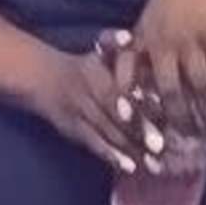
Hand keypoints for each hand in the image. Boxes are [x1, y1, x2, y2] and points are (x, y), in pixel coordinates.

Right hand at [24, 32, 163, 169]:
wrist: (43, 78)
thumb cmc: (84, 64)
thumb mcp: (96, 48)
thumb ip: (114, 41)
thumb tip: (128, 37)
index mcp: (94, 71)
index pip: (119, 90)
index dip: (137, 104)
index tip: (162, 117)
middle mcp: (85, 93)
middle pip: (115, 115)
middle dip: (139, 132)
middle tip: (162, 147)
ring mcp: (78, 114)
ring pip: (107, 133)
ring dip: (131, 149)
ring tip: (154, 163)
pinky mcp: (73, 130)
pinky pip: (94, 144)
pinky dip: (112, 156)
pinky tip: (130, 167)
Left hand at [125, 0, 205, 144]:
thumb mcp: (151, 18)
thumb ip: (145, 48)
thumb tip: (138, 86)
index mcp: (142, 39)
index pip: (127, 74)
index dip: (128, 101)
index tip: (129, 126)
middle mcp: (163, 43)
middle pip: (168, 92)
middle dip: (178, 121)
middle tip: (187, 144)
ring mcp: (189, 40)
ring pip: (199, 88)